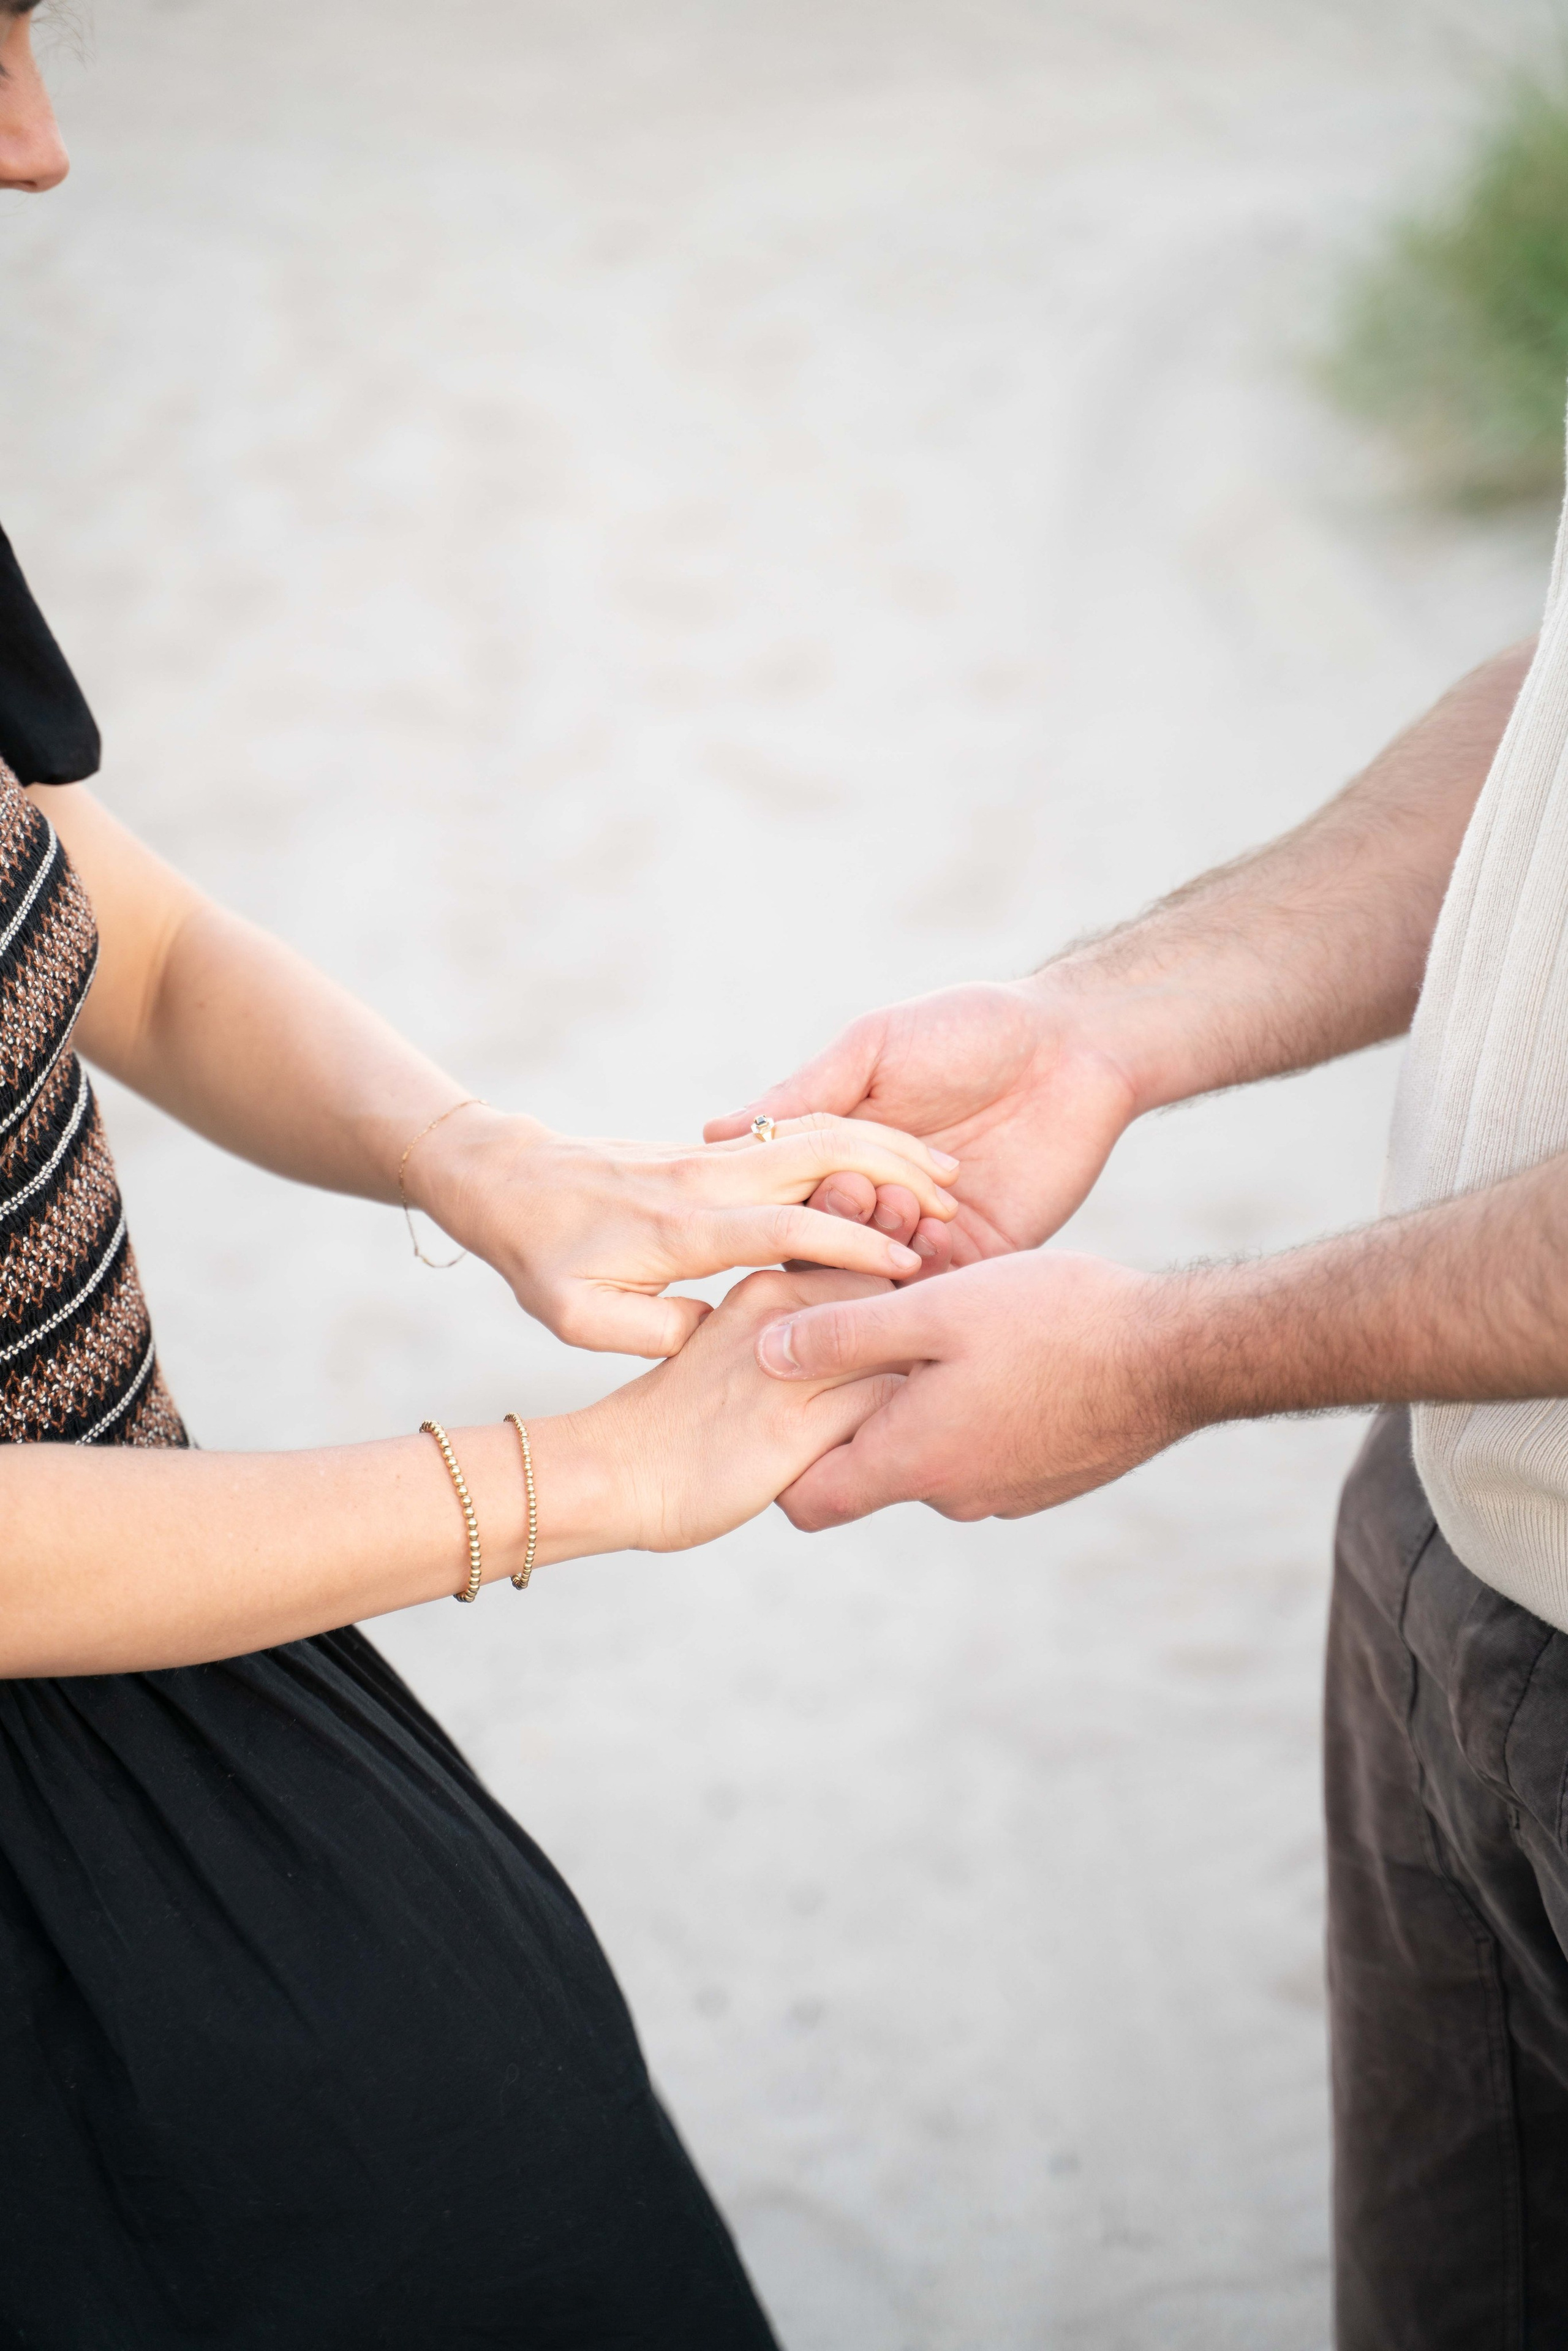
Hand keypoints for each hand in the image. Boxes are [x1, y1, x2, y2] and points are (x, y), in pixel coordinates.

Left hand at [406, 1105, 959, 1355]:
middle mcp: (707, 1181)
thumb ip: (649, 1332)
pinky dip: (854, 1139)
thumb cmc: (539, 1257)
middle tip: (954, 1206)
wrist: (505, 1178)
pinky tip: (896, 1158)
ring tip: (945, 1176)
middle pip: (819, 1159)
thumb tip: (717, 1334)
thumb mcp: (575, 1315)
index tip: (908, 1270)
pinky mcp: (713, 1150)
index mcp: (683, 1227)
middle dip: (892, 1178)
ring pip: (815, 1135)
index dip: (851, 1247)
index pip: (788, 1228)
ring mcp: (712, 1158)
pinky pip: (795, 1135)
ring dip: (884, 1149)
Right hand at [566, 1269, 903, 1551]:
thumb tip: (883, 1339)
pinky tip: (909, 1445)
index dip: (917, 1291)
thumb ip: (802, 1328)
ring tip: (935, 1410)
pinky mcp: (792, 1428)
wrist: (618, 1471)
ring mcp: (787, 1370)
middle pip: (899, 1300)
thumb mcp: (742, 1344)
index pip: (873, 1266)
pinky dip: (909, 1422)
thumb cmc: (688, 1416)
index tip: (935, 1325)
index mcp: (768, 1287)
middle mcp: (780, 1316)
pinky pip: (885, 1409)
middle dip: (932, 1330)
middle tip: (948, 1368)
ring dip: (929, 1378)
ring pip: (901, 1349)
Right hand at [702, 980, 1137, 1275]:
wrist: (1075, 1043)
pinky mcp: (987, 1254)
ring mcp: (933, 1233)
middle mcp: (881, 1200)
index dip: (784, 1199)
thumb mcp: (874, 1049)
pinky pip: (944, 1286)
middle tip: (854, 1195)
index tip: (787, 1184)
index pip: (791, 1197)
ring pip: (881, 1273)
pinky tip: (933, 1245)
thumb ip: (805, 1095)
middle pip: (831, 1244)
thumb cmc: (970, 1029)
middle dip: (837, 1225)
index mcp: (844, 1154)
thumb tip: (711, 1130)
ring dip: (880, 1250)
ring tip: (897, 1215)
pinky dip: (930, 1271)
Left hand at [750, 1250, 1188, 1525]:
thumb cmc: (1055, 1321)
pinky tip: (997, 1348)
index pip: (808, 1502)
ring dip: (920, 1400)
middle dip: (855, 1408)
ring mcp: (1005, 1492)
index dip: (783, 1455)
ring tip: (939, 1327)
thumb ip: (842, 1334)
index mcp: (914, 1461)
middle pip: (868, 1469)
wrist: (1176, 1355)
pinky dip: (971, 1407)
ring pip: (930, 1451)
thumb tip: (763, 1354)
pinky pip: (982, 1447)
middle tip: (868, 1328)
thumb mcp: (935, 1309)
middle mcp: (955, 1495)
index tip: (788, 1392)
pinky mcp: (1046, 1478)